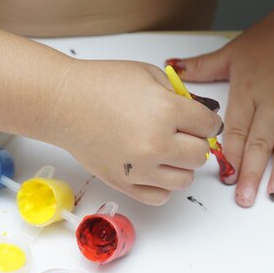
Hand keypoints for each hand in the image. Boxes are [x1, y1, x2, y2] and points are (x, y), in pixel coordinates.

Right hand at [46, 59, 223, 205]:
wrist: (64, 103)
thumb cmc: (102, 84)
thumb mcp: (150, 75)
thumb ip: (180, 96)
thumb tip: (202, 116)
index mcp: (166, 111)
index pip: (209, 126)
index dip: (208, 122)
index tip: (202, 121)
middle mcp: (156, 144)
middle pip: (199, 155)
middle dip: (196, 143)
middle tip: (184, 134)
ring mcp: (140, 168)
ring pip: (184, 180)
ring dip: (182, 166)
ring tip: (168, 152)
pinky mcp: (124, 184)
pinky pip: (160, 197)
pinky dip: (163, 186)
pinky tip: (155, 169)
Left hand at [166, 22, 273, 206]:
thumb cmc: (267, 41)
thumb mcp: (229, 53)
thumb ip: (200, 68)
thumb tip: (170, 68)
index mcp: (249, 90)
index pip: (237, 129)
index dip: (230, 154)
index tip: (225, 177)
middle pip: (260, 141)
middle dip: (251, 171)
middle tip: (244, 197)